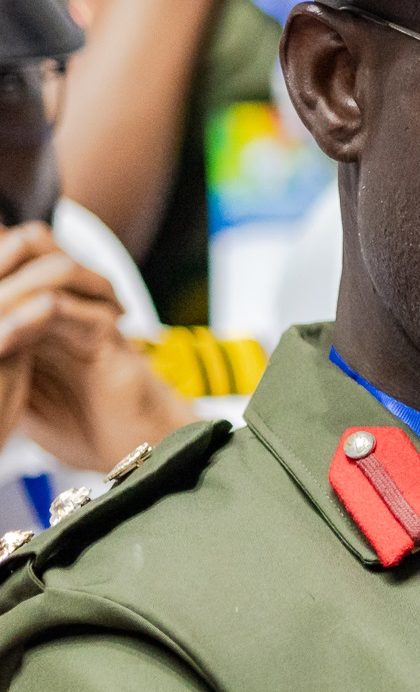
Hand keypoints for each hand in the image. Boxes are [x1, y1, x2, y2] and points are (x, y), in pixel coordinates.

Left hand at [0, 225, 191, 473]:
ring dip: (6, 289)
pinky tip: (2, 344)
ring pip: (46, 264)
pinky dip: (24, 320)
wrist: (133, 449)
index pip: (6, 254)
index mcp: (43, 302)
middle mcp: (67, 296)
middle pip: (22, 243)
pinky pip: (60, 307)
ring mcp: (89, 308)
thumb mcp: (15, 386)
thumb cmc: (77, 421)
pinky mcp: (104, 333)